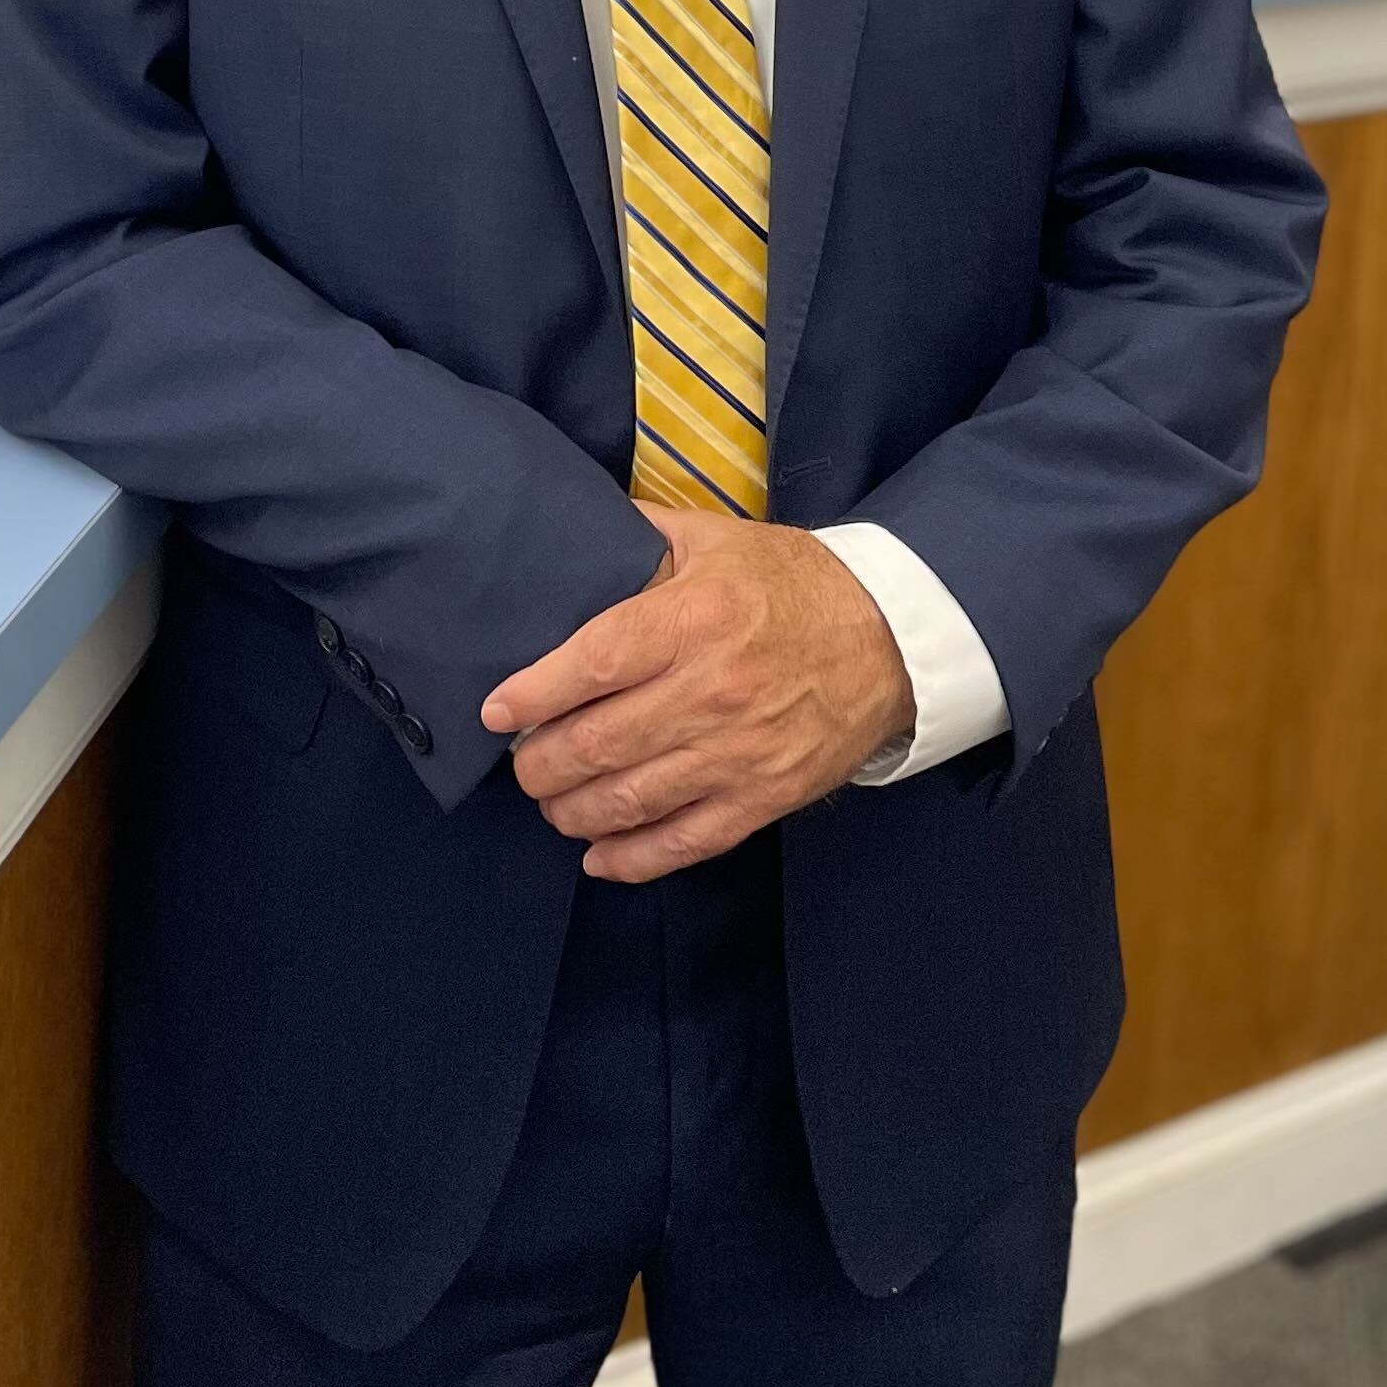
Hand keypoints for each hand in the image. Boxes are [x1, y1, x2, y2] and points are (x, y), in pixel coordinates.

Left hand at [481, 505, 914, 881]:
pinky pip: (686, 842)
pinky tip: (598, 857)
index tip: (495, 711)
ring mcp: (739, 753)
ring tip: (553, 804)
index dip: (534, 694)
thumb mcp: (714, 538)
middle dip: (541, 765)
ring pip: (631, 801)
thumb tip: (567, 528)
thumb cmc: (792, 582)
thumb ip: (639, 537)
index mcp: (692, 619)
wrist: (891, 637)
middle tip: (522, 765)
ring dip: (574, 812)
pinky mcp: (766, 797)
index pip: (593, 663)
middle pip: (599, 743)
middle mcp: (710, 691)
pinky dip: (633, 859)